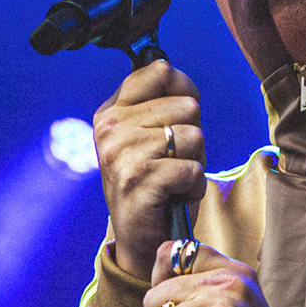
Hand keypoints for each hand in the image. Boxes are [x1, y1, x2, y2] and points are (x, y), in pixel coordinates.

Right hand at [93, 61, 205, 274]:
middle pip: (187, 106)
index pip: (161, 72)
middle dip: (192, 138)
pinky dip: (192, 187)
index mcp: (112, 110)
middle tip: (171, 163)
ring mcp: (121, 153)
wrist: (141, 239)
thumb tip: (167, 67)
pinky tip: (173, 197)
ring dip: (194, 163)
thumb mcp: (155, 134)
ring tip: (172, 180)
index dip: (182, 95)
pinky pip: (192, 168)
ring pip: (194, 136)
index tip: (172, 122)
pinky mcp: (138, 180)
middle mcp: (110, 128)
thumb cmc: (157, 182)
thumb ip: (164, 99)